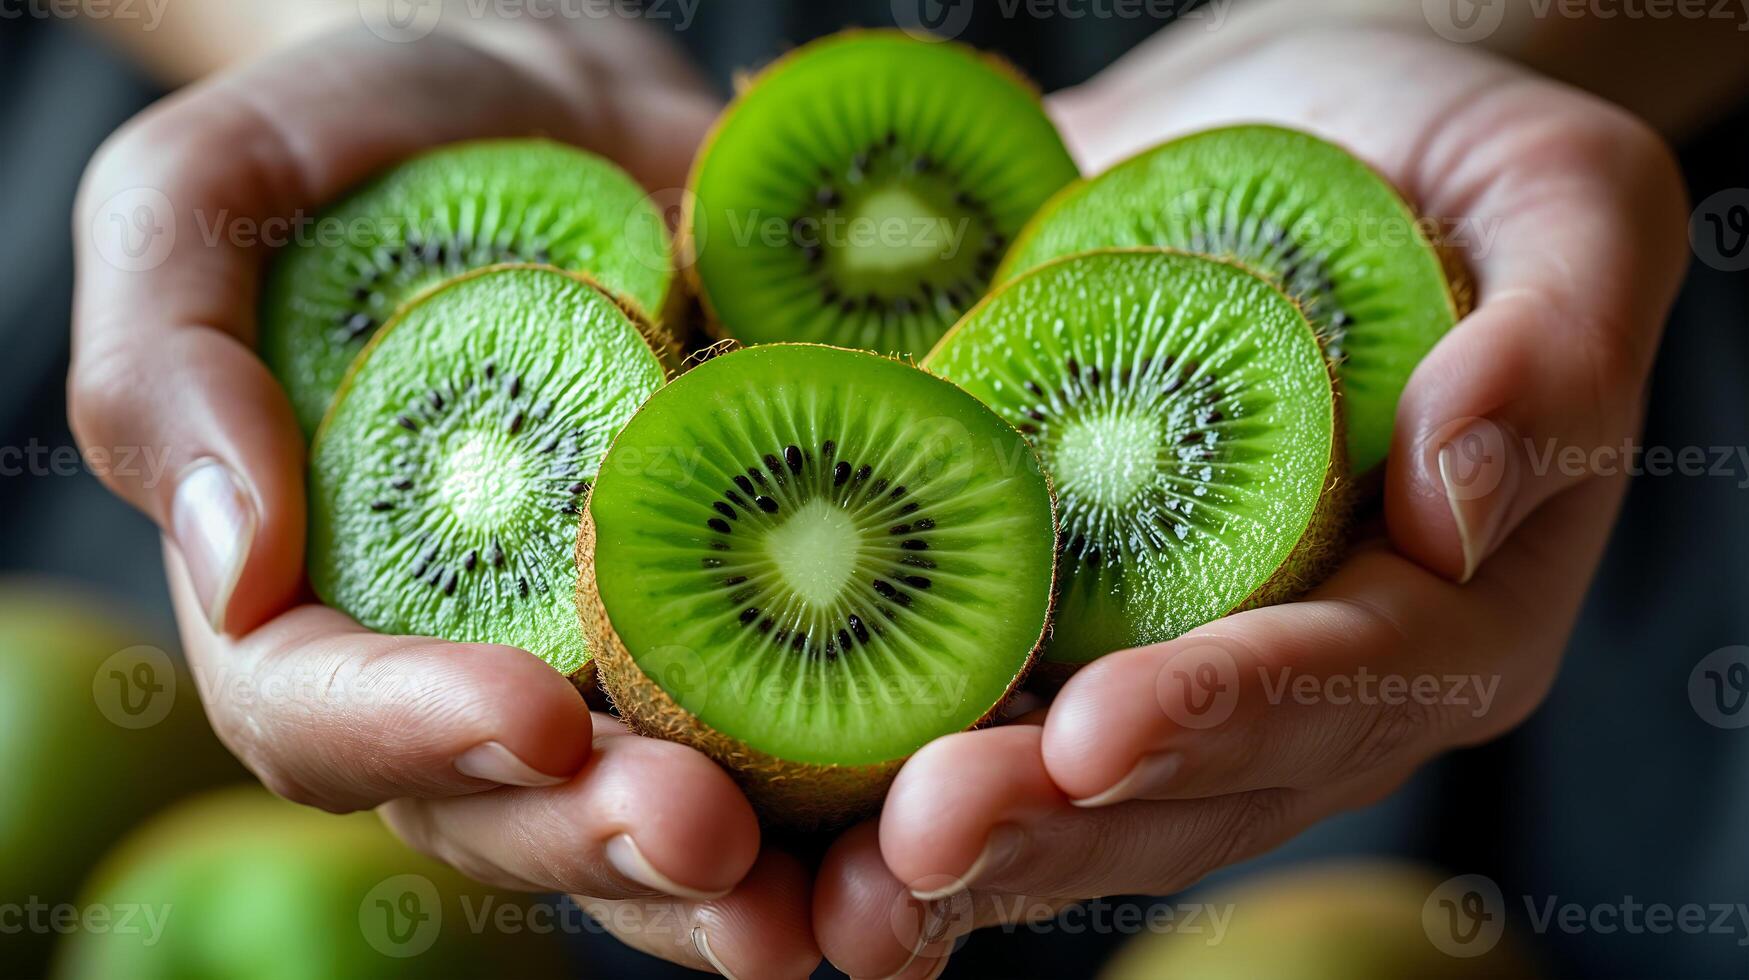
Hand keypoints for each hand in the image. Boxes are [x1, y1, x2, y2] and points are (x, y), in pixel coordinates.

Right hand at [70, 24, 818, 976]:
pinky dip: (862, 773)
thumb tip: (234, 566)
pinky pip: (795, 719)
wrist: (560, 100)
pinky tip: (936, 784)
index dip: (417, 736)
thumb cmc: (366, 136)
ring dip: (743, 873)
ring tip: (832, 890)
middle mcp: (466, 658)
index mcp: (314, 600)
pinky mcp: (741, 608)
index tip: (531, 718)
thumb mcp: (212, 194)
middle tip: (705, 835)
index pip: (325, 716)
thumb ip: (166, 367)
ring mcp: (614, 649)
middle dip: (603, 837)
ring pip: (657, 809)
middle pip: (510, 808)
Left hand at [811, 23, 1689, 976]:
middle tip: (918, 845)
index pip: (1337, 683)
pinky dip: (870, 750)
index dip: (1221, 714)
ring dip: (948, 840)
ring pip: (1060, 791)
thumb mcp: (1562, 202)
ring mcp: (1160, 661)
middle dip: (1045, 821)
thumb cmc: (1453, 159)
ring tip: (836, 887)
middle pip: (1176, 788)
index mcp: (1440, 614)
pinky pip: (967, 697)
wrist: (1294, 134)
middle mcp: (1293, 681)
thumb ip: (1551, 350)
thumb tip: (1461, 489)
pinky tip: (771, 782)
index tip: (1098, 732)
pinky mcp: (1048, 613)